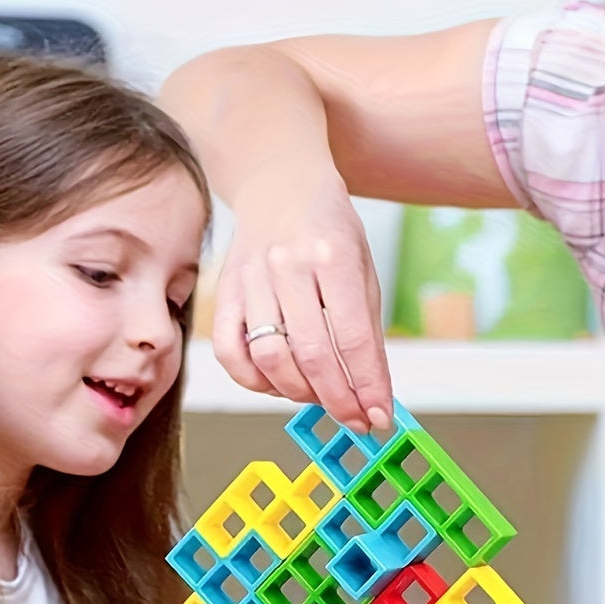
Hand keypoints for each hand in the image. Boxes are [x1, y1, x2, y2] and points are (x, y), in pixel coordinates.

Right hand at [213, 167, 392, 433]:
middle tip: (355, 419)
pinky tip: (278, 383)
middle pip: (312, 355)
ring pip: (270, 359)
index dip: (367, 386)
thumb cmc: (328, 230)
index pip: (353, 338)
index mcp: (333, 257)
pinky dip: (254, 381)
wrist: (279, 184)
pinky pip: (231, 353)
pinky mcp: (225, 292)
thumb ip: (366, 331)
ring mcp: (251, 280)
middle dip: (338, 400)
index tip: (379, 417)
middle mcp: (288, 267)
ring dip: (298, 393)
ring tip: (319, 397)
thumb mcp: (362, 269)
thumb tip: (373, 392)